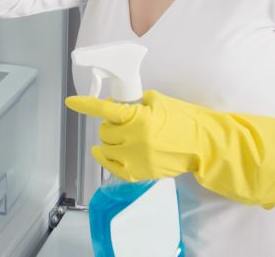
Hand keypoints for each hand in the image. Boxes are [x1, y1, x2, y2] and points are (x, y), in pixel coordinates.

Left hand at [64, 90, 274, 209]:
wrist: (204, 146)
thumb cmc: (185, 121)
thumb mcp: (161, 103)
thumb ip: (138, 103)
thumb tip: (121, 105)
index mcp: (139, 118)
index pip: (105, 110)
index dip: (85, 105)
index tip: (71, 101)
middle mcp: (135, 139)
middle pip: (105, 130)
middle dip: (110, 124)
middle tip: (121, 121)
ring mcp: (137, 159)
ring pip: (106, 148)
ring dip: (109, 141)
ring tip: (119, 136)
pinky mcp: (141, 173)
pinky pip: (113, 168)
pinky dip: (107, 159)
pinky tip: (106, 153)